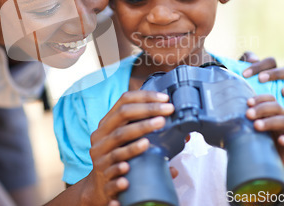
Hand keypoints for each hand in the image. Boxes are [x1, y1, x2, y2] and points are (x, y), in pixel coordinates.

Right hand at [84, 90, 174, 205]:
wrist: (100, 186)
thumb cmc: (118, 157)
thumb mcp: (126, 141)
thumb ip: (147, 133)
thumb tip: (183, 135)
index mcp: (107, 124)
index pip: (124, 101)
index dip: (144, 97)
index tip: (164, 98)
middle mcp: (101, 137)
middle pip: (122, 117)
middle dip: (146, 112)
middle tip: (167, 112)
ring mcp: (100, 156)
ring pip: (117, 143)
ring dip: (136, 138)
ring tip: (152, 136)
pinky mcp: (103, 176)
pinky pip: (111, 171)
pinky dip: (120, 168)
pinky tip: (129, 167)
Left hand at [240, 51, 283, 97]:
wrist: (245, 111)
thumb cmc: (242, 90)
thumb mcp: (240, 77)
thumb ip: (242, 63)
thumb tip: (253, 59)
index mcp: (271, 70)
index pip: (270, 62)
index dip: (258, 66)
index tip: (244, 74)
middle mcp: (283, 80)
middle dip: (275, 73)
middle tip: (261, 79)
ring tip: (282, 93)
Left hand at [245, 95, 283, 170]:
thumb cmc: (267, 141)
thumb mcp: (257, 130)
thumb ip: (246, 122)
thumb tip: (221, 119)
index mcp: (275, 111)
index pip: (270, 98)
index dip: (259, 98)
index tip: (247, 102)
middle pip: (275, 107)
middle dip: (261, 109)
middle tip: (248, 114)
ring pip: (283, 121)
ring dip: (269, 122)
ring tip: (256, 126)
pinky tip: (279, 140)